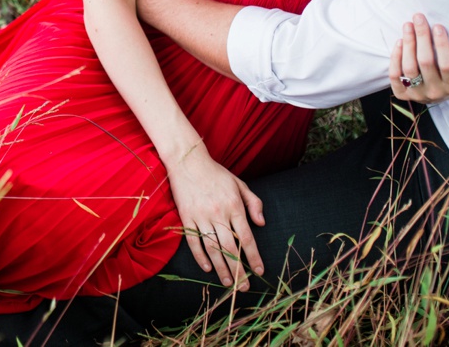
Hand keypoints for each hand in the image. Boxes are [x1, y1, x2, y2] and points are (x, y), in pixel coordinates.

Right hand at [164, 142, 264, 289]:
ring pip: (212, 247)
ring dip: (221, 267)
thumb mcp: (239, 184)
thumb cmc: (216, 173)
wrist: (188, 161)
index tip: (259, 271)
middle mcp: (218, 213)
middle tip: (244, 287)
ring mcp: (201, 216)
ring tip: (228, 283)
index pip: (246, 236)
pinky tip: (207, 268)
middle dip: (239, 269)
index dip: (253, 256)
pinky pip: (193, 240)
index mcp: (234, 205)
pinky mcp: (186, 216)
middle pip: (230, 247)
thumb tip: (262, 223)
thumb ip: (253, 203)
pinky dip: (200, 256)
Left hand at [390, 13, 448, 102]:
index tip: (438, 26)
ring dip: (408, 43)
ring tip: (408, 25)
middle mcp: (435, 91)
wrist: (437, 95)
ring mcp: (416, 94)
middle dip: (421, 37)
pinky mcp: (401, 93)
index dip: (442, 45)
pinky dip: (396, 57)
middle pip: (425, 62)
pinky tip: (399, 42)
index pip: (447, 65)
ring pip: (409, 67)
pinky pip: (395, 75)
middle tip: (418, 18)